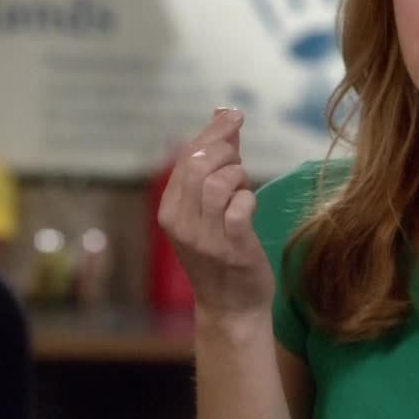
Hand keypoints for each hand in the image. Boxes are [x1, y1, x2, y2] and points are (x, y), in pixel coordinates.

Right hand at [156, 108, 273, 324]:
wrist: (231, 307)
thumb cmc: (223, 251)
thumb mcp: (209, 207)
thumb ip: (216, 160)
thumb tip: (224, 112)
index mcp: (170, 209)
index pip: (185, 156)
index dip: (213, 131)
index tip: (235, 115)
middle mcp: (180, 222)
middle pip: (200, 164)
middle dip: (227, 151)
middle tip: (240, 162)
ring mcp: (203, 238)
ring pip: (218, 182)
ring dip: (239, 176)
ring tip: (244, 188)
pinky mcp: (230, 249)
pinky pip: (239, 207)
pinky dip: (248, 198)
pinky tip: (249, 206)